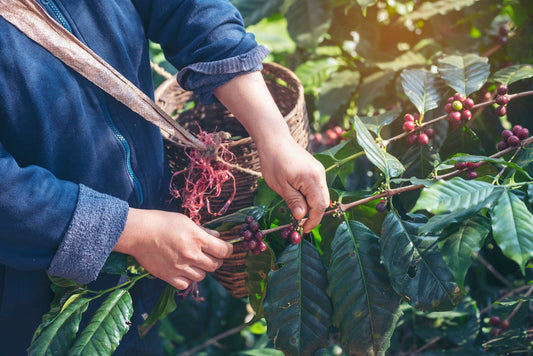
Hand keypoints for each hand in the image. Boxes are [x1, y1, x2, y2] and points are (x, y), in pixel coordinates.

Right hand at [113, 208, 232, 289]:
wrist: (138, 232)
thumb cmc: (161, 222)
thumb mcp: (185, 221)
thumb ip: (202, 231)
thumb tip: (217, 236)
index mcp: (198, 239)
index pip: (224, 251)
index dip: (228, 250)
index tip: (226, 249)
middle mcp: (191, 255)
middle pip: (215, 265)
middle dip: (216, 260)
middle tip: (210, 255)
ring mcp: (180, 267)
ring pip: (202, 276)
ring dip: (201, 270)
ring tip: (194, 262)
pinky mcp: (168, 276)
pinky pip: (185, 284)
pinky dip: (187, 279)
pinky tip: (183, 271)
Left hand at [214, 71, 329, 231]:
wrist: (274, 139)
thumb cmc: (273, 161)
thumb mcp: (280, 185)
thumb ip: (294, 201)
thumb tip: (302, 217)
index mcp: (312, 179)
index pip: (319, 206)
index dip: (313, 221)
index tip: (304, 230)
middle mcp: (320, 174)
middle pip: (324, 202)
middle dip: (315, 215)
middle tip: (302, 225)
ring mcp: (319, 170)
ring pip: (322, 195)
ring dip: (313, 207)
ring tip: (299, 214)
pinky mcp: (315, 168)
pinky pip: (318, 187)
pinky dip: (312, 197)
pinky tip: (301, 201)